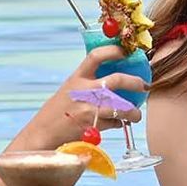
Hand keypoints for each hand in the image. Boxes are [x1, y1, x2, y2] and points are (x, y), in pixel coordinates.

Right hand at [33, 44, 149, 138]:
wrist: (42, 134)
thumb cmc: (57, 112)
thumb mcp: (69, 90)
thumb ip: (87, 83)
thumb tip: (115, 79)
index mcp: (76, 78)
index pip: (96, 56)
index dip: (114, 50)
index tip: (127, 52)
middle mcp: (83, 90)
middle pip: (117, 80)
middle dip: (135, 82)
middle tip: (145, 86)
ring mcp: (88, 108)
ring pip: (121, 107)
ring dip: (133, 112)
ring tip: (136, 115)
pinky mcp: (92, 126)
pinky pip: (114, 123)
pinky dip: (119, 124)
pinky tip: (118, 124)